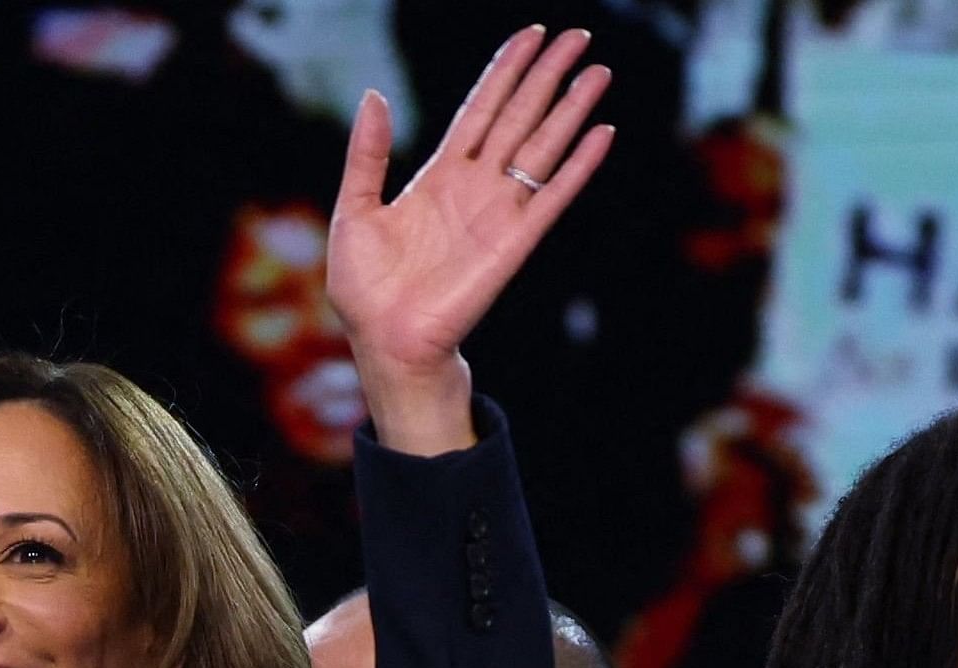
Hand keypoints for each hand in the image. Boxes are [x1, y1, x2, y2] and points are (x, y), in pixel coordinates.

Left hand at [326, 25, 613, 453]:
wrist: (385, 342)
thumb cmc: (365, 287)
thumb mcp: (355, 209)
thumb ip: (368, 154)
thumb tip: (375, 95)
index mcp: (439, 175)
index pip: (481, 108)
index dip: (505, 71)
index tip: (531, 35)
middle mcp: (476, 187)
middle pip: (519, 116)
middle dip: (547, 76)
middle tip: (578, 37)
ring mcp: (498, 212)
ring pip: (542, 147)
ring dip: (571, 109)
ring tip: (598, 71)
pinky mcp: (514, 242)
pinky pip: (553, 197)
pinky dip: (579, 167)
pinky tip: (602, 134)